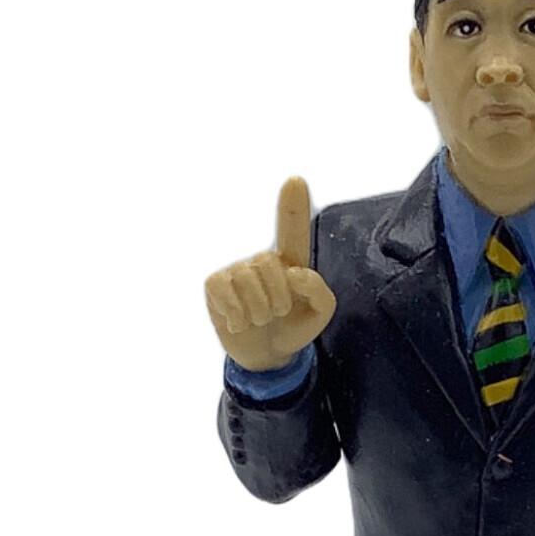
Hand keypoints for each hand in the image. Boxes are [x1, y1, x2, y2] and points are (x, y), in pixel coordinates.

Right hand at [205, 176, 336, 371]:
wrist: (267, 355)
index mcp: (290, 261)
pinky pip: (223, 290)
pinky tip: (239, 322)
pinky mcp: (215, 284)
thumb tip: (293, 273)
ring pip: (247, 280)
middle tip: (277, 314)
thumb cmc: (293, 327)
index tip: (295, 180)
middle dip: (278, 298)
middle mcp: (262, 260)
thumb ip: (318, 290)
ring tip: (260, 319)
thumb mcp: (319, 313)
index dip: (293, 206)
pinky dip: (236, 314)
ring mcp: (236, 270)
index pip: (292, 229)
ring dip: (259, 311)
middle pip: (269, 264)